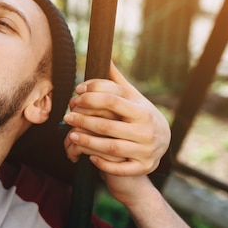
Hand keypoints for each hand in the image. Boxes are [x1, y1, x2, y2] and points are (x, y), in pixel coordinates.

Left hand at [63, 61, 169, 177]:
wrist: (160, 146)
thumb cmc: (139, 117)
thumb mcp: (133, 99)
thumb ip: (117, 82)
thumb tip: (105, 58)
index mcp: (143, 111)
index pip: (113, 101)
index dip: (91, 97)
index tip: (76, 96)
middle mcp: (146, 131)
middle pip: (108, 125)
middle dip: (84, 121)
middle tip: (67, 116)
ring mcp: (145, 151)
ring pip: (111, 148)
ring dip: (88, 142)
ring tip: (71, 135)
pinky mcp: (142, 168)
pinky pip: (120, 168)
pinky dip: (103, 163)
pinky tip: (89, 156)